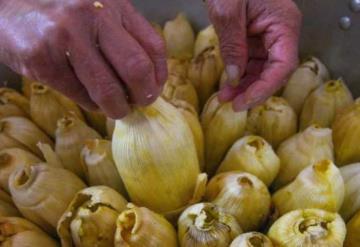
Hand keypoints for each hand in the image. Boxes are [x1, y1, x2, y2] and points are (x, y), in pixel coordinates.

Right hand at [0, 0, 166, 117]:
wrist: (8, 6)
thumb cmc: (61, 13)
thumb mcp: (99, 14)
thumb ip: (124, 38)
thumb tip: (148, 79)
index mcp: (113, 4)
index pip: (153, 47)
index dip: (159, 76)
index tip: (154, 90)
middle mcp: (92, 16)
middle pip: (136, 69)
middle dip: (143, 96)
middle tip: (138, 104)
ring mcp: (67, 37)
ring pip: (108, 89)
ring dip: (117, 108)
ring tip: (116, 108)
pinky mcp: (44, 61)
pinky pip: (81, 96)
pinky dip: (92, 104)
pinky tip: (91, 98)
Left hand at [207, 0, 301, 110]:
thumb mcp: (228, 12)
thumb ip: (233, 45)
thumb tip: (235, 77)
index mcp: (283, 24)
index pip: (282, 65)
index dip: (264, 88)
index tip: (244, 102)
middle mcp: (280, 32)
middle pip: (273, 71)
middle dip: (253, 90)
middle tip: (233, 104)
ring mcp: (267, 35)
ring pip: (261, 69)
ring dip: (244, 86)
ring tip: (225, 98)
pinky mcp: (254, 37)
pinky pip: (251, 61)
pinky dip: (239, 74)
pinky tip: (227, 85)